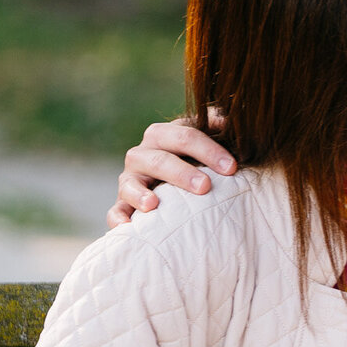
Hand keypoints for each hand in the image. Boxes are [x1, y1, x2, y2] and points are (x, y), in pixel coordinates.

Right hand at [108, 115, 236, 228]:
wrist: (173, 179)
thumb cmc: (199, 157)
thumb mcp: (209, 138)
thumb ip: (219, 126)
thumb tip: (230, 120)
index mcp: (165, 135)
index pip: (185, 136)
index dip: (208, 150)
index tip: (231, 167)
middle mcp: (143, 154)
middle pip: (159, 159)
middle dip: (181, 173)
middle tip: (204, 187)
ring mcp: (130, 178)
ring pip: (131, 183)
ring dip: (140, 193)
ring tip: (153, 204)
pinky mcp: (123, 202)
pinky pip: (116, 210)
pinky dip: (118, 217)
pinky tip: (126, 226)